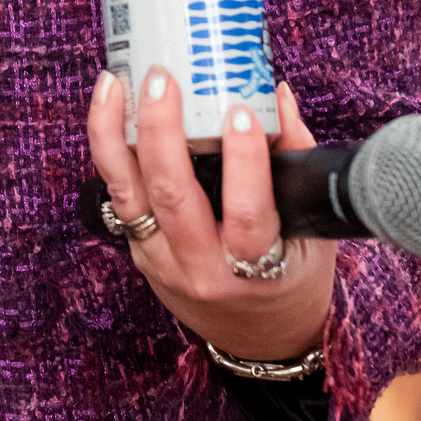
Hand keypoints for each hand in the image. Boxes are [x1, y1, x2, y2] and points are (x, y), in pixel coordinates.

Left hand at [85, 70, 334, 360]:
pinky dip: (110, 152)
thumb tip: (277, 95)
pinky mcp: (139, 253)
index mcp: (257, 270)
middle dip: (161, 130)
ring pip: (128, 193)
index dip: (244, 162)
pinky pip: (120, 198)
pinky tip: (108, 112)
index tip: (239, 112)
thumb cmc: (294, 282)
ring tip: (113, 84)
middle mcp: (202, 268)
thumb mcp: (313, 235)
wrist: (259, 342)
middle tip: (162, 79)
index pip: (247, 215)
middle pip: (172, 195)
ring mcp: (162, 262)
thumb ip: (296, 163)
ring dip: (114, 134)